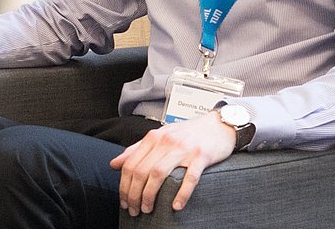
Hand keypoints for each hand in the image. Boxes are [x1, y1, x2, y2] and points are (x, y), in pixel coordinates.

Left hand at [109, 115, 235, 215]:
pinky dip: (182, 194)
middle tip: (134, 210)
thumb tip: (114, 163)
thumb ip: (137, 149)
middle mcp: (166, 142)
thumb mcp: (160, 137)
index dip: (124, 185)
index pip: (130, 164)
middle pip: (141, 171)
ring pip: (159, 174)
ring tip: (148, 209)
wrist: (219, 124)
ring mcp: (184, 149)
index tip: (124, 201)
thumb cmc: (189, 133)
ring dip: (150, 195)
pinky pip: (189, 177)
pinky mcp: (201, 156)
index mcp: (154, 138)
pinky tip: (176, 206)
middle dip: (134, 194)